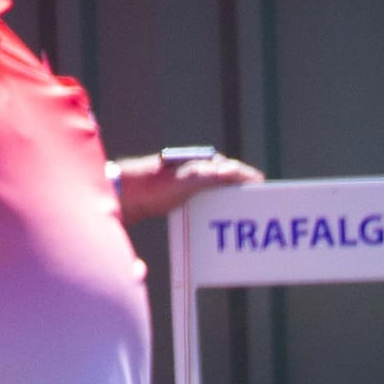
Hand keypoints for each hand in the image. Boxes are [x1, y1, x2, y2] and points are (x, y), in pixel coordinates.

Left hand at [109, 150, 263, 222]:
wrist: (124, 195)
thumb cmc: (152, 185)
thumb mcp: (185, 181)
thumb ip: (209, 176)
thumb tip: (234, 171)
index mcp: (198, 163)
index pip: (229, 168)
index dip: (245, 176)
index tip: (260, 184)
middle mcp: (193, 170)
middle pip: (223, 179)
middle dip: (239, 189)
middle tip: (254, 201)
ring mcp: (184, 182)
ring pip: (213, 191)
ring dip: (226, 200)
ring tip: (238, 212)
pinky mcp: (176, 195)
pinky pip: (202, 200)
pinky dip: (212, 207)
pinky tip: (214, 219)